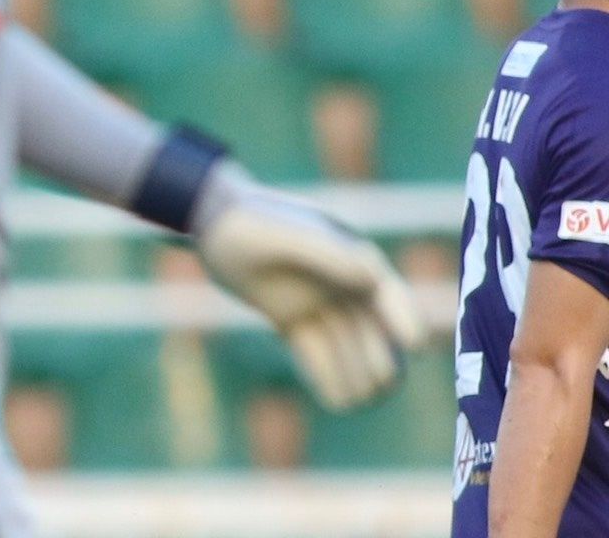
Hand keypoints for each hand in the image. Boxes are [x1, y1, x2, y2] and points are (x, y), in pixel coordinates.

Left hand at [196, 184, 424, 409]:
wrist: (209, 222)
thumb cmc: (247, 221)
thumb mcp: (281, 235)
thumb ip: (324, 253)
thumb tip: (370, 279)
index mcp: (349, 255)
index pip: (388, 292)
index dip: (404, 319)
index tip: (415, 346)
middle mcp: (339, 282)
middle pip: (372, 328)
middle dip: (380, 359)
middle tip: (380, 388)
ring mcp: (317, 302)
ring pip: (347, 345)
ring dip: (357, 374)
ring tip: (361, 401)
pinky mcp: (292, 319)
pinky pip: (316, 352)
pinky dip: (328, 376)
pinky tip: (338, 403)